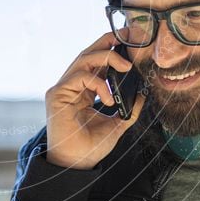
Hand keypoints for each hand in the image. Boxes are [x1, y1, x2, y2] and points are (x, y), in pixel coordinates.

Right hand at [44, 31, 145, 169]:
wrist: (77, 164)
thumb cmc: (91, 147)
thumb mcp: (117, 124)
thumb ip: (129, 109)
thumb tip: (143, 94)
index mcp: (84, 90)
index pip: (97, 61)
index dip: (111, 48)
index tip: (130, 40)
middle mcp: (72, 85)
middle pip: (88, 53)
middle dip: (108, 41)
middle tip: (129, 36)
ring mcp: (63, 88)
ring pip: (84, 59)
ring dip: (107, 58)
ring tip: (126, 68)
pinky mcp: (57, 94)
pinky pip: (80, 76)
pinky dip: (98, 83)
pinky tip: (109, 98)